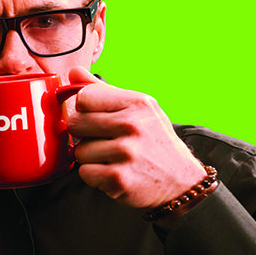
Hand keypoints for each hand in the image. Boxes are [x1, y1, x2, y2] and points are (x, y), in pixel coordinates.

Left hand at [66, 67, 207, 212]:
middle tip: (106, 141)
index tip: (99, 119)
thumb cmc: (155, 142)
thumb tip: (74, 72)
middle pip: (75, 123)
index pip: (84, 97)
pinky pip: (84, 172)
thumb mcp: (140, 109)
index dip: (85, 110)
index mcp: (137, 103)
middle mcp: (133, 125)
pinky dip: (95, 176)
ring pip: (79, 151)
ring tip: (115, 159)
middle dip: (85, 135)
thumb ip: (103, 91)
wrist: (182, 182)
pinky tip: (115, 172)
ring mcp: (126, 152)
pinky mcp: (119, 178)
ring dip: (91, 158)